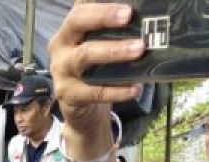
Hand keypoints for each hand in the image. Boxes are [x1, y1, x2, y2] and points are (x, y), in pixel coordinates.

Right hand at [48, 2, 143, 135]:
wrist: (79, 103)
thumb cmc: (94, 66)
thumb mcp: (98, 43)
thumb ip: (112, 29)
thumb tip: (147, 14)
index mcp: (70, 29)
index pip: (81, 8)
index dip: (101, 4)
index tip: (125, 4)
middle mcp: (61, 46)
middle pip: (76, 23)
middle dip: (103, 17)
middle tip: (129, 15)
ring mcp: (62, 71)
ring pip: (84, 56)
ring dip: (113, 51)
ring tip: (139, 49)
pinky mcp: (68, 95)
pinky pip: (93, 92)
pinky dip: (116, 90)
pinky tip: (136, 87)